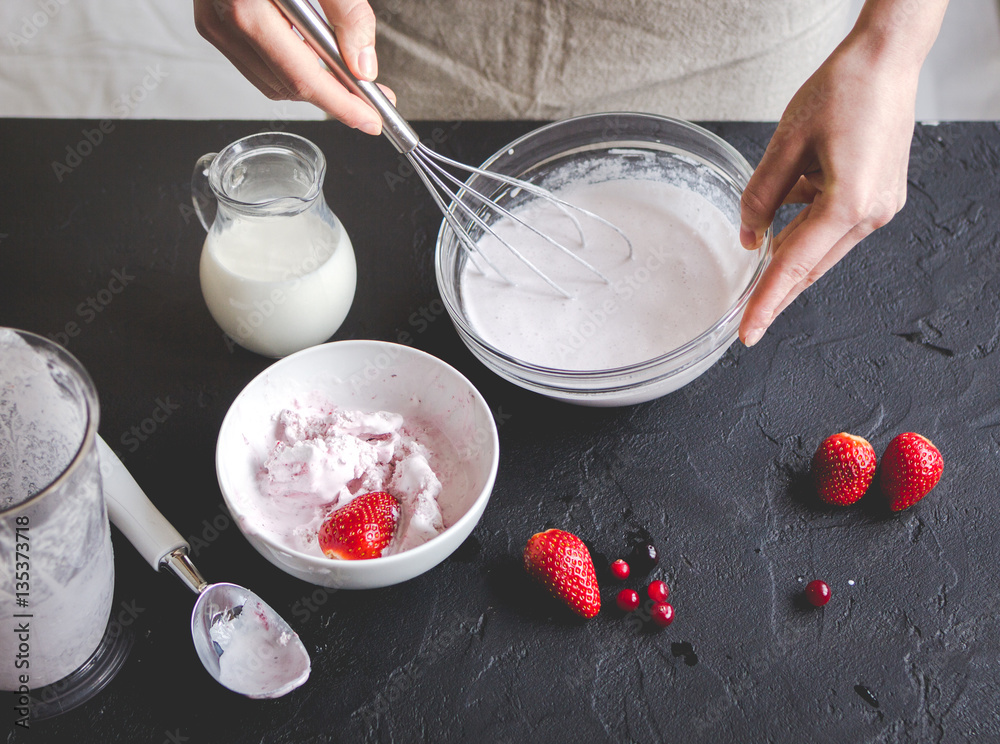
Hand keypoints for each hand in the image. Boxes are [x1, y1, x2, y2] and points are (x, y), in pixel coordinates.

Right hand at [194, 0, 394, 133]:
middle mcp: (224, 21)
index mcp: (247, 6)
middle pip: (288, 87)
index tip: (372, 121)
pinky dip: (289, 66)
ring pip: (271, 82)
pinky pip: (257, 64)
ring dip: (311, 83)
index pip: (303, 77)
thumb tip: (363, 64)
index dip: (342, 105)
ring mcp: (214, 24)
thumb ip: (346, 13)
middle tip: (372, 95)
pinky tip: (309, 50)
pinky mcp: (212, 22)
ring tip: (343, 68)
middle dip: (333, 97)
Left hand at [737, 1, 947, 345]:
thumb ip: (761, 196)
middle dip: (776, 289)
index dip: (766, 302)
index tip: (747, 332)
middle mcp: (871, 214)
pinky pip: (833, 226)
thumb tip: (750, 238)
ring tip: (765, 234)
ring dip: (790, 248)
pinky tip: (792, 200)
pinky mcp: (880, 197)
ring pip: (821, 248)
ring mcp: (880, 208)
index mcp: (848, 204)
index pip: (794, 266)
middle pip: (810, 266)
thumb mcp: (785, 143)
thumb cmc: (843, 90)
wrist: (887, 59)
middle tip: (746, 317)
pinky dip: (806, 224)